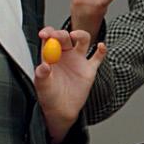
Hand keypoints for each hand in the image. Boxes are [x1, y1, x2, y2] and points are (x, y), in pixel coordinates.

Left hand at [35, 26, 105, 143]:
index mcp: (50, 55)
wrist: (62, 110)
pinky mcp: (89, 68)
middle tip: (59, 36)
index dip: (48, 32)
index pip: (49, 38)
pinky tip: (100, 47)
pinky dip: (101, 51)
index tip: (45, 34)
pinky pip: (98, 57)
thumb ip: (42, 75)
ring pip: (82, 41)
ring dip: (81, 35)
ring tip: (76, 36)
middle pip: (65, 37)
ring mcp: (78, 60)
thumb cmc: (49, 96)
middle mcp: (65, 54)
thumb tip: (43, 66)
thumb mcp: (42, 86)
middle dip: (62, 34)